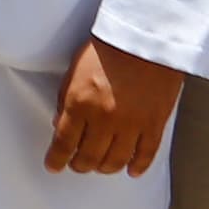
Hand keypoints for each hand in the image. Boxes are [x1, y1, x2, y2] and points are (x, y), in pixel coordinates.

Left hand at [45, 40, 187, 175]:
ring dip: (105, 168)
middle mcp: (104, 118)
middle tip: (77, 165)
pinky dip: (138, 166)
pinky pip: (146, 153)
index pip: (64, 143)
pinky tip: (131, 171)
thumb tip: (59, 127)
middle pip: (89, 157)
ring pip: (116, 160)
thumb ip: (64, 101)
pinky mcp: (155, 122)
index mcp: (80, 104)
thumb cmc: (106, 50)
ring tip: (100, 166)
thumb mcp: (74, 71)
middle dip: (79, 165)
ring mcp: (132, 123)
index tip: (53, 166)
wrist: (145, 37)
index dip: (56, 160)